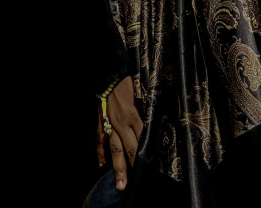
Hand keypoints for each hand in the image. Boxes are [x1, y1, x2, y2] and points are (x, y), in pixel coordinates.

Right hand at [96, 76, 143, 191]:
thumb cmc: (129, 81)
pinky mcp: (101, 123)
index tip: (152, 164)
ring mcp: (110, 125)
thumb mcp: (144, 92)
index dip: (148, 151)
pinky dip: (100, 154)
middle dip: (134, 165)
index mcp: (135, 115)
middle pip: (130, 148)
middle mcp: (122, 123)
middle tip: (135, 182)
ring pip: (115, 150)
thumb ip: (150, 107)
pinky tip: (101, 165)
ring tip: (120, 184)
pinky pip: (100, 141)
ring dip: (118, 167)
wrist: (110, 75)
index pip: (143, 137)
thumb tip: (160, 117)